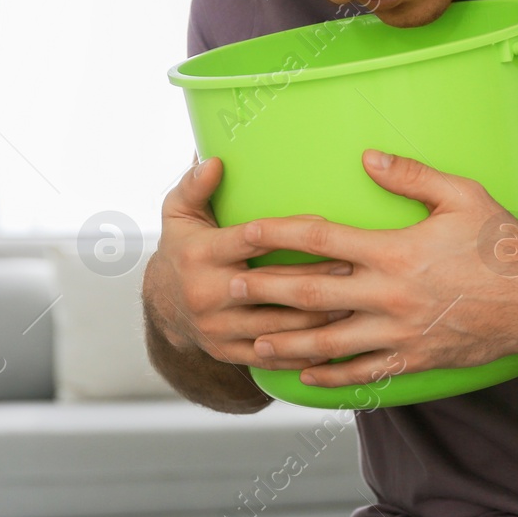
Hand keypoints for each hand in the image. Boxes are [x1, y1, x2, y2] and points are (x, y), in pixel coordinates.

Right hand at [144, 154, 354, 371]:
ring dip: (316, 318)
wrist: (162, 305)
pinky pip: (271, 355)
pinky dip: (303, 352)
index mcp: (200, 255)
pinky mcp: (227, 352)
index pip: (250, 241)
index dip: (288, 233)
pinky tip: (335, 344)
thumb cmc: (182, 248)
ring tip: (354, 305)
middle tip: (355, 268)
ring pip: (275, 326)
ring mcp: (217, 328)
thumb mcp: (179, 212)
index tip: (324, 227)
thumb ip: (195, 185)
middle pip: (269, 286)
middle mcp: (206, 294)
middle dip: (314, 278)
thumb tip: (216, 161)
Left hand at [231, 150, 517, 387]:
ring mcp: (400, 333)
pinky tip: (306, 375)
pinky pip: (364, 373)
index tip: (245, 230)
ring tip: (254, 342)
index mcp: (394, 252)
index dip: (278, 232)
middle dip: (265, 291)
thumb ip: (411, 176)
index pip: (321, 238)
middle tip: (228, 288)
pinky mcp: (414, 360)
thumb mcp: (463, 196)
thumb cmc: (503, 245)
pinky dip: (331, 376)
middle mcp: (390, 296)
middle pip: (311, 294)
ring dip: (287, 342)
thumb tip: (367, 158)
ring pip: (329, 342)